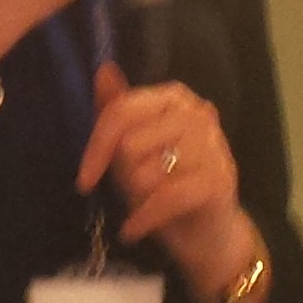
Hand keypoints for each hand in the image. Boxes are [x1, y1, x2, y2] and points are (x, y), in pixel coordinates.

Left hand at [77, 63, 250, 285]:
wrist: (208, 234)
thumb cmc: (164, 182)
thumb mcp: (132, 145)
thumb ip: (116, 109)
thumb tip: (103, 68)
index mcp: (173, 96)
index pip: (121, 112)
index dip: (96, 147)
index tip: (84, 179)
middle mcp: (197, 113)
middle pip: (130, 145)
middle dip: (125, 175)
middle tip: (139, 188)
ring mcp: (212, 146)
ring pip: (145, 173)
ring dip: (138, 197)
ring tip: (150, 201)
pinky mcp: (218, 181)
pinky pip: (163, 199)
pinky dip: (142, 220)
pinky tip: (133, 229)